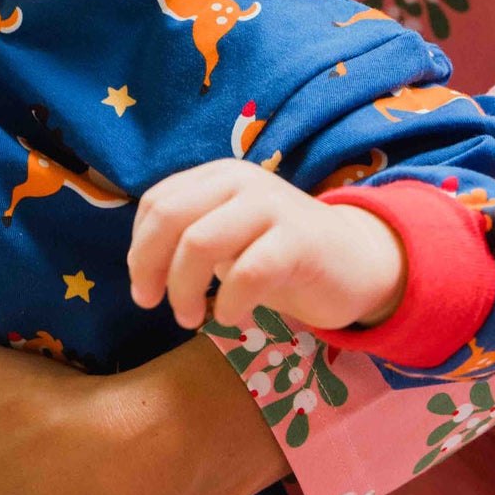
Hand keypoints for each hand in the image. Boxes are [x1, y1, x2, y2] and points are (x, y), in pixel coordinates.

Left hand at [129, 159, 405, 331]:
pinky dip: (229, 304)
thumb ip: (186, 237)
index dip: (139, 249)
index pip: (157, 203)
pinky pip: (246, 274)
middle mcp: (242, 181)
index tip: (143, 287)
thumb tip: (138, 266)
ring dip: (183, 290)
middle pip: (169, 218)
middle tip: (152, 304)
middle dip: (148, 267)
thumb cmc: (279, 255)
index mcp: (218, 176)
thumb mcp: (227, 237)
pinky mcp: (299, 241)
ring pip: (199, 243)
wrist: (356, 262)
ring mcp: (272, 207)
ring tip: (190, 318)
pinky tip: (232, 318)